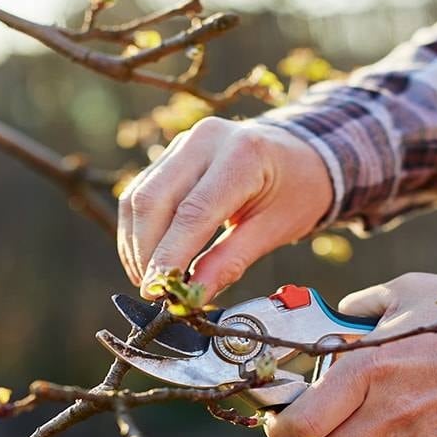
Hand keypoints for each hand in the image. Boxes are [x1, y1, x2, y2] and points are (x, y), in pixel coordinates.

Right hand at [117, 117, 331, 300]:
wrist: (300, 155)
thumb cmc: (295, 191)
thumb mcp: (274, 230)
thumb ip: (230, 262)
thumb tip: (192, 297)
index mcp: (243, 155)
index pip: (193, 212)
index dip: (169, 255)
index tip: (157, 291)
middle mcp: (207, 140)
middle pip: (154, 200)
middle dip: (146, 252)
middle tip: (153, 291)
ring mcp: (185, 142)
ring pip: (139, 196)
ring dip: (136, 244)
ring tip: (149, 279)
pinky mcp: (171, 153)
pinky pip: (141, 192)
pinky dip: (138, 229)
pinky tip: (147, 257)